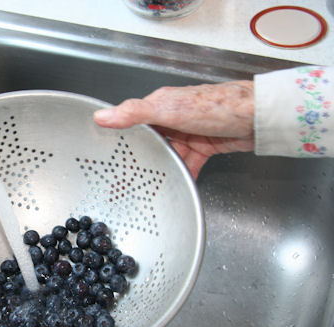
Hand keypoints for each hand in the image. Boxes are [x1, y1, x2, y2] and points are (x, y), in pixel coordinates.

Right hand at [94, 81, 254, 178]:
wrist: (257, 117)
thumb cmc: (215, 106)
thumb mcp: (168, 109)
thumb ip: (134, 113)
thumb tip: (102, 115)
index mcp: (160, 105)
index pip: (132, 121)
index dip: (118, 137)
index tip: (104, 153)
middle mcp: (172, 118)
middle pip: (149, 142)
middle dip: (138, 159)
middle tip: (123, 178)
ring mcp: (188, 133)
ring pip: (168, 155)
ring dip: (162, 169)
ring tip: (147, 187)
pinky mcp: (203, 146)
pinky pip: (188, 164)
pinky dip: (183, 175)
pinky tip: (177, 186)